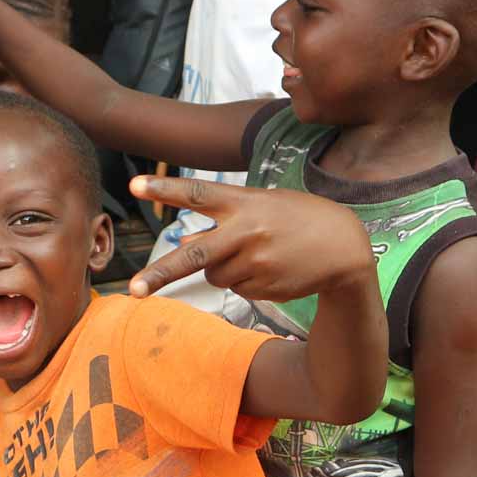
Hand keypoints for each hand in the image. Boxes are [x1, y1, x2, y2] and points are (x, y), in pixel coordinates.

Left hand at [129, 175, 373, 301]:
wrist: (344, 248)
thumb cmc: (298, 220)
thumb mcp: (264, 207)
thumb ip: (225, 221)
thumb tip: (187, 246)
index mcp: (245, 203)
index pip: (198, 193)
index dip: (164, 188)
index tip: (134, 186)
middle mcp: (246, 232)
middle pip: (194, 254)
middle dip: (160, 274)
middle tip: (133, 290)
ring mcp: (256, 263)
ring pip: (214, 275)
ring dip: (223, 268)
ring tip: (257, 254)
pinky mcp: (264, 287)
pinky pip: (237, 290)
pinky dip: (246, 282)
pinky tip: (271, 269)